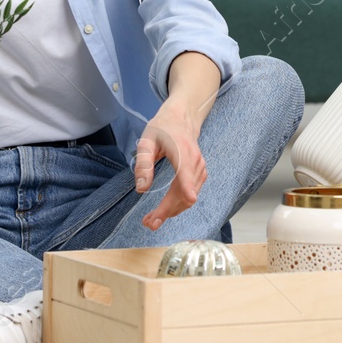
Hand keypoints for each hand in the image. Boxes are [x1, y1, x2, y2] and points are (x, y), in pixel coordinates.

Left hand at [133, 107, 207, 230]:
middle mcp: (195, 161)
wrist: (182, 119)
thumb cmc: (162, 129)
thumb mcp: (146, 141)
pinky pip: (190, 195)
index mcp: (182, 150)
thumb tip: (141, 189)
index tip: (189, 198)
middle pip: (185, 191)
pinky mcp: (199, 175)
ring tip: (151, 219)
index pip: (186, 169)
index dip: (188, 185)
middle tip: (148, 223)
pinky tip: (164, 211)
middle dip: (167, 210)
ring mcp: (200, 169)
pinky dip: (178, 206)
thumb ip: (143, 164)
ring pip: (188, 197)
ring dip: (171, 211)